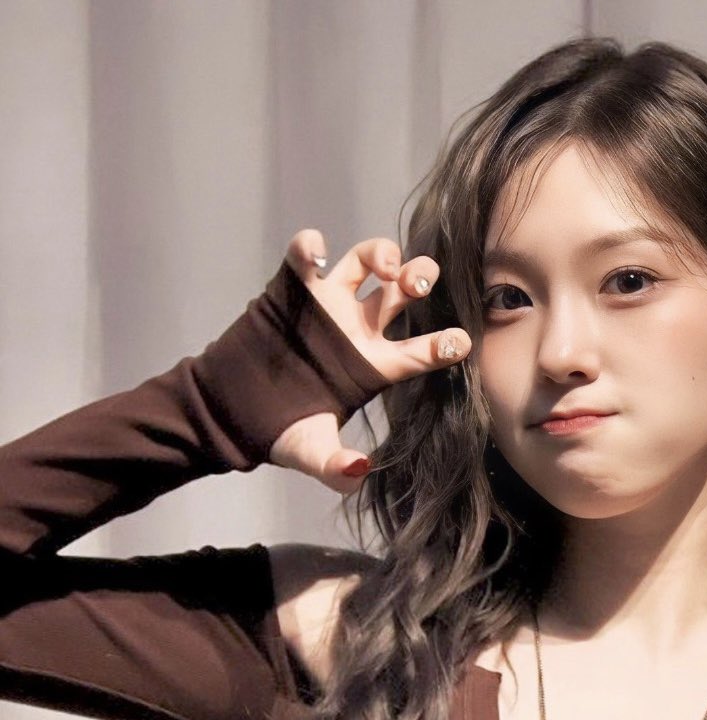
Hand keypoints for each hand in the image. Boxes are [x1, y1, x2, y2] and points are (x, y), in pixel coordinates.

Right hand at [269, 230, 471, 494]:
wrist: (233, 409)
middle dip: (418, 279)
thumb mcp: (309, 452)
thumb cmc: (281, 430)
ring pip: (366, 264)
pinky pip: (306, 257)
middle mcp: (359, 330)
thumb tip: (358, 473)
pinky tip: (315, 252)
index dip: (442, 344)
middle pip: (402, 294)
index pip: (419, 353)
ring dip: (381, 253)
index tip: (460, 341)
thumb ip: (334, 466)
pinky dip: (310, 247)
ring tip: (383, 263)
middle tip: (419, 283)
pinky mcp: (294, 288)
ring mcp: (329, 304)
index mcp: (374, 366)